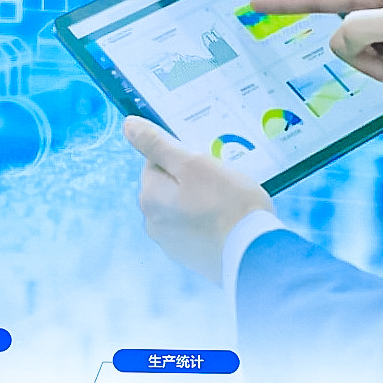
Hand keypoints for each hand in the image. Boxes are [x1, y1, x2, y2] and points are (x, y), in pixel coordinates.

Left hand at [121, 116, 269, 281]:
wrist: (254, 254)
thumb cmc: (227, 204)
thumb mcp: (194, 164)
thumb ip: (158, 144)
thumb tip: (128, 125)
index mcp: (149, 196)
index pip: (156, 161)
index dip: (183, 157)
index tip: (207, 164)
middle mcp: (152, 222)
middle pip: (169, 186)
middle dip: (192, 180)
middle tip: (221, 183)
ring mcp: (171, 243)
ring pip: (183, 207)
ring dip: (200, 201)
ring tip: (228, 203)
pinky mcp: (190, 257)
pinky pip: (195, 229)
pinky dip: (208, 223)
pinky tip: (228, 223)